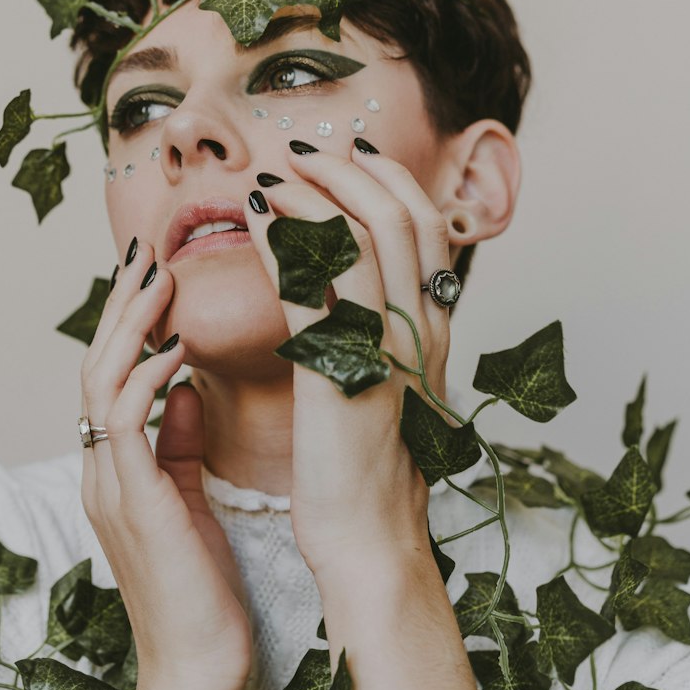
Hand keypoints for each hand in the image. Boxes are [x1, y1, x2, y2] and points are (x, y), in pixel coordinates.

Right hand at [79, 241, 253, 689]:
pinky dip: (146, 376)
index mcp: (115, 471)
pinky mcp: (132, 503)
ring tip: (158, 277)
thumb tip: (184, 391)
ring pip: (101, 382)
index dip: (129, 325)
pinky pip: (125, 422)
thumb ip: (179, 447)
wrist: (198, 675)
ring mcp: (109, 486)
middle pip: (95, 366)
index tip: (154, 275)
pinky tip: (177, 345)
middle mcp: (100, 472)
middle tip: (145, 251)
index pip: (111, 378)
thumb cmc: (202, 594)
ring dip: (130, 325)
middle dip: (120, 307)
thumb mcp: (191, 503)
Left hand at [244, 143, 455, 582]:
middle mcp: (422, 327)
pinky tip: (254, 222)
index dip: (386, 176)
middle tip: (300, 153)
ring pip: (363, 237)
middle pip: (399, 214)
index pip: (427, 223)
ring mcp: (387, 349)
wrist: (369, 536)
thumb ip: (379, 323)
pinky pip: (314, 287)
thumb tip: (345, 272)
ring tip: (273, 178)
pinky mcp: (343, 373)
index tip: (345, 152)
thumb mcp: (389, 377)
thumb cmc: (368, 462)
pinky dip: (282, 242)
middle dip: (347, 170)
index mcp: (435, 326)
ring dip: (313, 195)